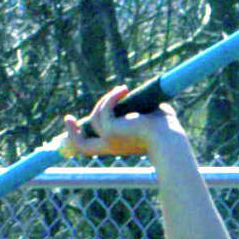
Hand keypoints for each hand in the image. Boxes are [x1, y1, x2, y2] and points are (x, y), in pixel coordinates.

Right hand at [63, 85, 189, 160]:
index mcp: (118, 146)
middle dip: (71, 132)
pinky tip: (124, 90)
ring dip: (107, 100)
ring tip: (123, 90)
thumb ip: (140, 109)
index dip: (78, 137)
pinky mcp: (111, 130)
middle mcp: (111, 145)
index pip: (91, 148)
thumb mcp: (149, 117)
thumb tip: (138, 96)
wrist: (170, 138)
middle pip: (81, 146)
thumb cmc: (167, 131)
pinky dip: (112, 97)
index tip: (73, 122)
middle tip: (68, 117)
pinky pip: (105, 109)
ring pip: (96, 117)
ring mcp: (109, 139)